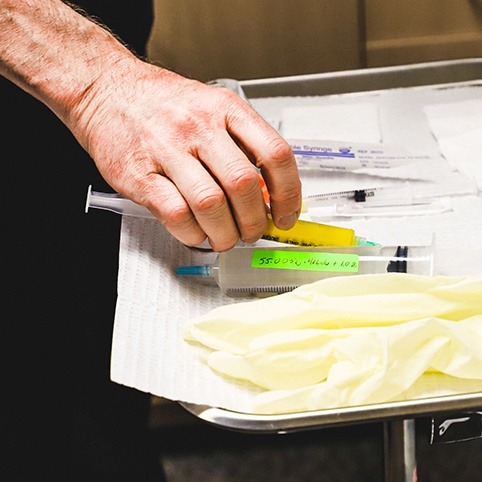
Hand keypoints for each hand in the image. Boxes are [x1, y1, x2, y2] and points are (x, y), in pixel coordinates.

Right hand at [71, 62, 301, 250]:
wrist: (105, 90)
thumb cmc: (163, 105)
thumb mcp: (212, 108)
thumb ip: (242, 145)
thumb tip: (269, 193)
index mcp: (226, 109)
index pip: (275, 154)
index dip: (288, 193)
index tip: (285, 215)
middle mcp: (199, 126)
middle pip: (244, 185)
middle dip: (255, 221)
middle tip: (252, 232)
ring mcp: (167, 149)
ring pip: (211, 205)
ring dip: (225, 234)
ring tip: (225, 238)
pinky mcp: (139, 174)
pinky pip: (176, 215)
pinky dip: (193, 235)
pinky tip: (196, 233)